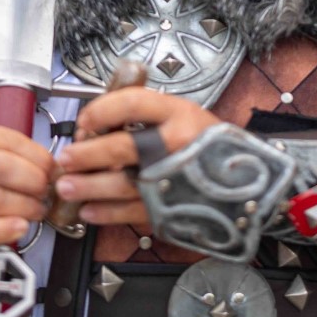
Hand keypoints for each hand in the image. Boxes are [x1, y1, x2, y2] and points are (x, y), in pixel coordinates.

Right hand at [0, 125, 52, 246]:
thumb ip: (19, 157)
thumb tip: (54, 169)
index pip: (7, 141)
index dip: (36, 155)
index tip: (53, 169)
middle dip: (32, 179)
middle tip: (46, 191)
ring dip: (25, 205)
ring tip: (38, 210)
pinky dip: (4, 228)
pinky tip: (22, 226)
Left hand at [54, 88, 218, 225]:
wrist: (250, 184)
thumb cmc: (209, 146)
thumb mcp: (184, 115)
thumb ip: (148, 115)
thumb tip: (99, 123)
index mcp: (178, 114)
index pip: (130, 103)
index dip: (99, 110)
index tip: (85, 120)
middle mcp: (176, 145)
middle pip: (121, 147)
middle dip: (86, 154)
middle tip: (65, 158)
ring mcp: (172, 180)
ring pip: (121, 184)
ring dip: (88, 186)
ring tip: (67, 186)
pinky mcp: (171, 208)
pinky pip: (130, 212)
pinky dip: (105, 213)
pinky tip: (89, 210)